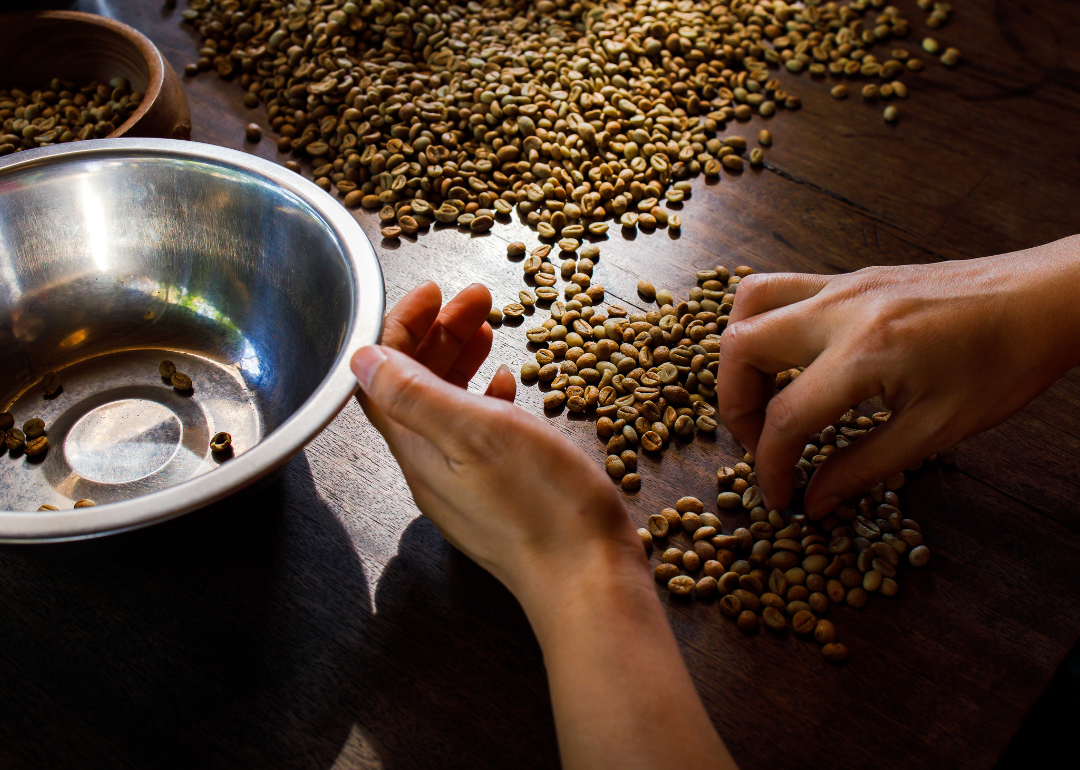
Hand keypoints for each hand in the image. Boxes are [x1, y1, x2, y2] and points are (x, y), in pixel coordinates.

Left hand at [352, 281, 641, 604]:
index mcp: (418, 449)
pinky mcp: (497, 493)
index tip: (435, 292)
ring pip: (448, 407)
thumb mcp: (474, 433)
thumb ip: (414, 394)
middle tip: (475, 299)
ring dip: (460, 361)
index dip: (401, 327)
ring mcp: (464, 483)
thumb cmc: (539, 504)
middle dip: (438, 335)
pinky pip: (476, 433)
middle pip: (416, 387)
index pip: (384, 376)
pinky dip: (484, 398)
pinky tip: (506, 384)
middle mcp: (431, 467)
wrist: (588, 577)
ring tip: (488, 329)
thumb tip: (361, 358)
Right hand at [717, 235, 1079, 518]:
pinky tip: (789, 360)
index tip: (778, 494)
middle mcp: (840, 310)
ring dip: (739, 355)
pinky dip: (763, 325)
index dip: (770, 465)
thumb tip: (815, 500)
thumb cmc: (1002, 365)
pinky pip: (778, 290)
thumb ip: (863, 467)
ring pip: (748, 304)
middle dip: (735, 405)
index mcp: (865, 355)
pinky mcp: (848, 278)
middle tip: (761, 440)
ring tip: (763, 394)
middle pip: (741, 347)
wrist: (1041, 301)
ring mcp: (841, 286)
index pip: (786, 417)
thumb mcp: (936, 431)